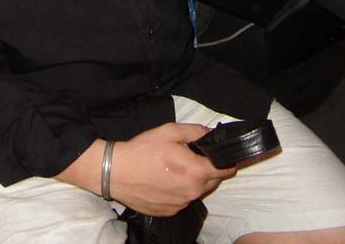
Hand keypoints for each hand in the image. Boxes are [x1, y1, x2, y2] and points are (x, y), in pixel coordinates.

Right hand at [110, 123, 236, 215]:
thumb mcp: (170, 131)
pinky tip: (165, 180)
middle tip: (192, 156)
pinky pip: (182, 200)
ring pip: (196, 191)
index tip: (224, 155)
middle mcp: (192, 192)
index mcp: (196, 172)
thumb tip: (210, 133)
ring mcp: (180, 204)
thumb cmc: (143, 150)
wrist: (116, 172)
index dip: (228, 161)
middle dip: (208, 169)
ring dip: (193, 180)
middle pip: (213, 181)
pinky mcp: (169, 211)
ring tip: (174, 168)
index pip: (226, 170)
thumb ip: (195, 131)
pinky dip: (179, 190)